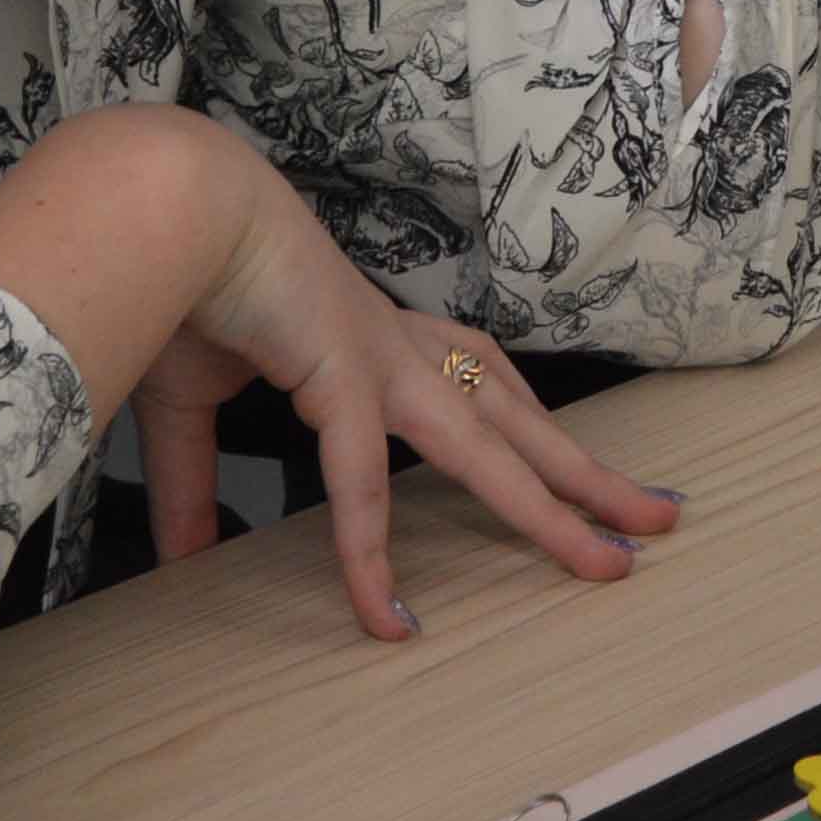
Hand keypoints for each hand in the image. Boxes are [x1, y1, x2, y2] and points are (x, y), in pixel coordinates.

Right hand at [156, 143, 676, 638]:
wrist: (163, 208)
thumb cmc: (183, 284)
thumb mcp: (194, 404)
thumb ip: (196, 486)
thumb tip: (184, 558)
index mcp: (377, 341)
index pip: (478, 389)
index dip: (518, 445)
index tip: (556, 488)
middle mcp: (400, 347)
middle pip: (521, 419)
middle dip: (587, 473)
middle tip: (657, 519)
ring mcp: (382, 360)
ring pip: (492, 447)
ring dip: (555, 505)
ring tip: (612, 560)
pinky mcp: (343, 375)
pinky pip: (365, 482)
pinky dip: (370, 551)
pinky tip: (386, 612)